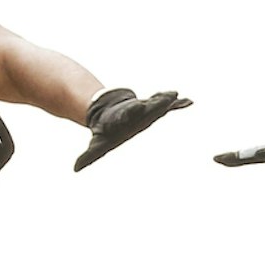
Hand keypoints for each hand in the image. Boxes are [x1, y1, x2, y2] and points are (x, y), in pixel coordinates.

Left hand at [73, 85, 193, 172]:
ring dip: (168, 99)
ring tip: (178, 95)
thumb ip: (89, 156)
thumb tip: (75, 168)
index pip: (127, 112)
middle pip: (147, 104)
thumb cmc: (105, 130)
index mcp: (123, 116)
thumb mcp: (98, 144)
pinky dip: (178, 105)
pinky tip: (190, 102)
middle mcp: (137, 109)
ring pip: (158, 101)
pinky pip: (168, 106)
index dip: (131, 110)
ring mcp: (146, 106)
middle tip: (167, 95)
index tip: (137, 106)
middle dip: (156, 101)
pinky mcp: (154, 107)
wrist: (109, 110)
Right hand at [213, 116, 264, 196]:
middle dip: (235, 156)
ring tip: (224, 159)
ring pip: (259, 152)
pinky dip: (253, 156)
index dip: (239, 158)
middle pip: (254, 152)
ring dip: (242, 156)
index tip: (220, 158)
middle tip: (215, 159)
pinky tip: (246, 158)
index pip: (258, 154)